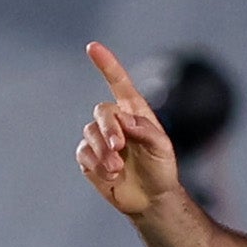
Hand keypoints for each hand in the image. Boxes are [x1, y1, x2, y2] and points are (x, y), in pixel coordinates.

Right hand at [76, 44, 183, 219]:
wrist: (151, 199)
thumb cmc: (161, 169)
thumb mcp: (162, 148)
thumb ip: (146, 131)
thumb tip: (124, 119)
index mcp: (134, 112)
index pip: (118, 83)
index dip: (107, 64)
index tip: (93, 47)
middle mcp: (115, 122)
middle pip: (102, 112)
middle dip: (108, 128)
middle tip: (119, 146)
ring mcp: (100, 140)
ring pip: (90, 133)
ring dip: (104, 151)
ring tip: (118, 168)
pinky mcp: (89, 158)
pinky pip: (84, 153)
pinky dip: (96, 163)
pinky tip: (111, 175)